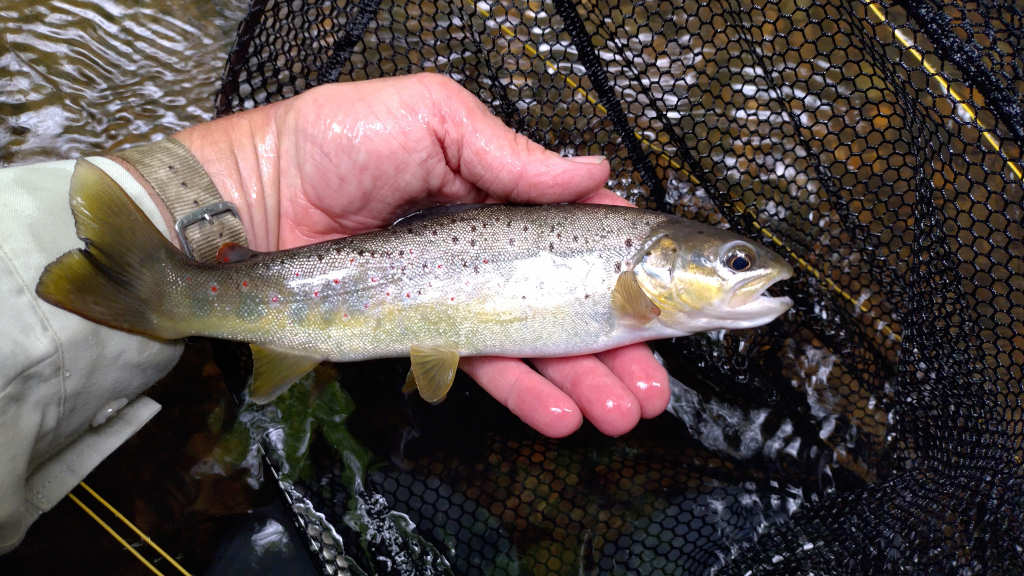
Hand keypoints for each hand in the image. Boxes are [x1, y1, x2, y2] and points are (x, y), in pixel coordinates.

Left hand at [176, 73, 668, 437]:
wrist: (253, 201)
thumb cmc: (334, 142)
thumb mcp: (432, 118)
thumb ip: (510, 153)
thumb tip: (594, 171)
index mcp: (499, 192)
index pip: (579, 232)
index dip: (625, 269)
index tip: (666, 299)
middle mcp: (489, 249)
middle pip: (570, 301)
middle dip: (622, 345)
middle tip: (658, 381)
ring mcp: (461, 295)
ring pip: (538, 344)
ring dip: (588, 381)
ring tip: (630, 410)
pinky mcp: (427, 333)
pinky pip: (486, 367)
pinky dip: (526, 392)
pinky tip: (564, 413)